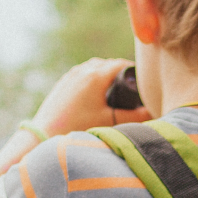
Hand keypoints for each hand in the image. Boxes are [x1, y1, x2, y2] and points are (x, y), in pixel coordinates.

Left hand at [32, 58, 149, 137]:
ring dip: (106, 74)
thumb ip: (134, 117)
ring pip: (95, 67)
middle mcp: (83, 70)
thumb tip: (153, 112)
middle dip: (120, 73)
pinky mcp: (63, 83)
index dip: (134, 71)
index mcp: (96, 76)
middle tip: (131, 87)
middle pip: (109, 64)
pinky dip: (93, 79)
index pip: (122, 64)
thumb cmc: (76, 127)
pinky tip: (95, 94)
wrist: (43, 133)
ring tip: (114, 90)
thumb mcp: (109, 122)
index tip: (141, 82)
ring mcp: (71, 75)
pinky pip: (82, 74)